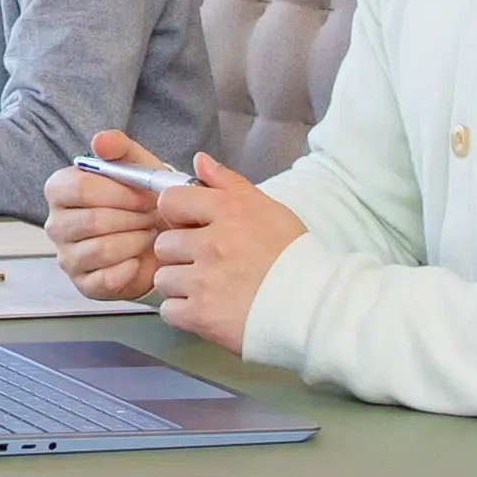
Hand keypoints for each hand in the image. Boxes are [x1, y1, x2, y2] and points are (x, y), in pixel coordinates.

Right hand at [45, 130, 186, 297]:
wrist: (159, 236)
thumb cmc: (142, 199)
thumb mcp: (137, 166)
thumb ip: (120, 148)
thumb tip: (100, 141)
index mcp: (60, 189)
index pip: (81, 188)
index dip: (120, 194)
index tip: (147, 195)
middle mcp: (56, 224)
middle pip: (92, 221)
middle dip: (133, 218)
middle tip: (154, 216)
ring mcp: (67, 257)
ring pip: (101, 250)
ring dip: (135, 241)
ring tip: (149, 234)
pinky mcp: (83, 284)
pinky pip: (106, 279)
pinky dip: (131, 269)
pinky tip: (139, 258)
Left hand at [151, 154, 305, 354]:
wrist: (313, 308)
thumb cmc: (293, 258)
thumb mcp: (268, 209)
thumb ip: (230, 183)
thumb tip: (200, 161)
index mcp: (227, 212)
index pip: (170, 202)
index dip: (178, 215)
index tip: (191, 227)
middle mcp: (211, 244)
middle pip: (164, 244)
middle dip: (181, 254)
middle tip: (208, 263)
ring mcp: (203, 281)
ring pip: (164, 278)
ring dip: (181, 285)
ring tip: (210, 289)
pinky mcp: (200, 315)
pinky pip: (169, 310)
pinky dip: (184, 313)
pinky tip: (207, 309)